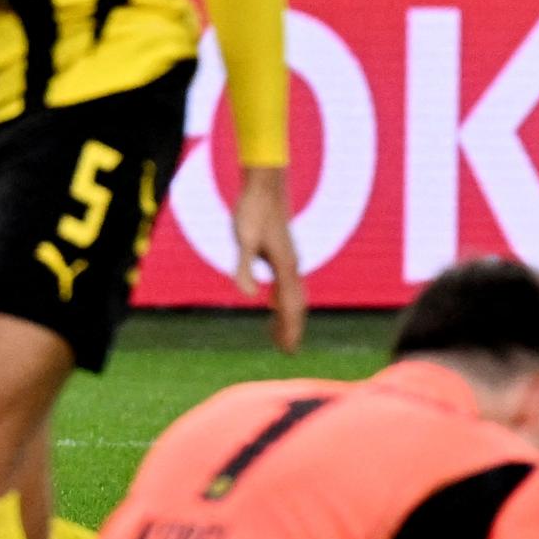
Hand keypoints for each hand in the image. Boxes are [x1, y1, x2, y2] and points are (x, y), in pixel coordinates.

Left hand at [231, 166, 306, 350]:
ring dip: (287, 315)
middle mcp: (292, 265)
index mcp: (285, 266)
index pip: (291, 306)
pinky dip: (282, 299)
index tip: (289, 351)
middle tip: (287, 351)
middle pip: (296, 304)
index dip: (290, 329)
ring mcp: (289, 259)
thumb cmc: (252, 211)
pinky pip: (286, 284)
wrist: (264, 186)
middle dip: (291, 328)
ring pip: (293, 294)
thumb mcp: (243, 240)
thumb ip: (244, 268)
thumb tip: (248, 297)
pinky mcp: (281, 253)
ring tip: (277, 334)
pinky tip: (271, 303)